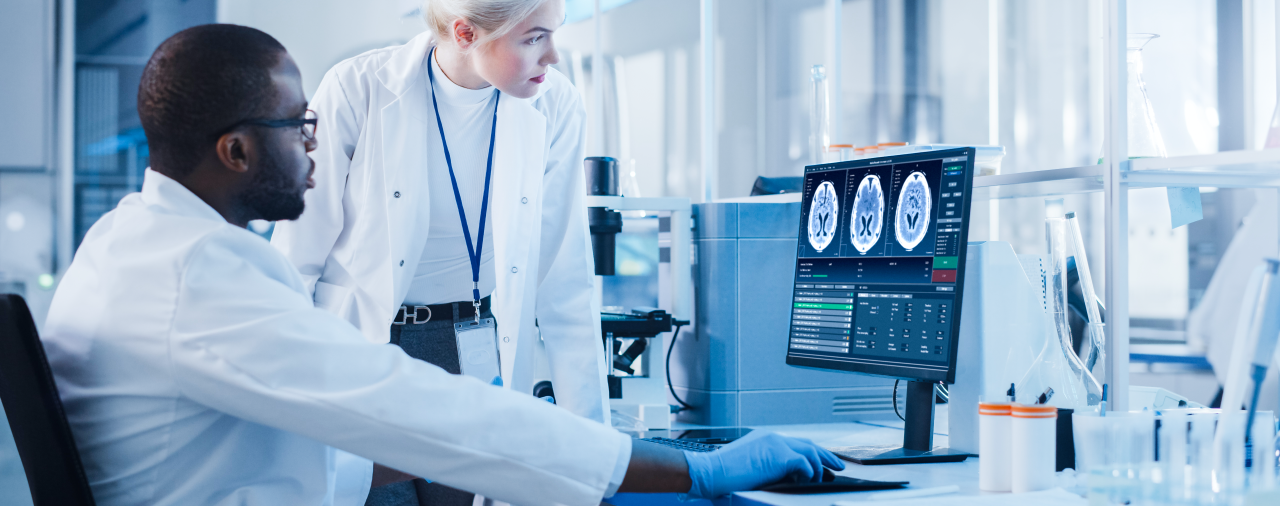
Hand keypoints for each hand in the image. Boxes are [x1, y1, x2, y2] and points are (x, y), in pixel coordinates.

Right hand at [682, 431, 843, 497]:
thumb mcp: (749, 467)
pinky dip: (810, 474)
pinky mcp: (780, 456)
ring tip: (823, 477)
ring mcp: (777, 445)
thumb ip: (768, 467)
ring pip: (810, 453)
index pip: (795, 443)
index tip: (821, 462)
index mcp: (765, 439)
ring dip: (819, 467)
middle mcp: (773, 438)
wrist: (710, 472)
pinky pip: (805, 465)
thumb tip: (788, 478)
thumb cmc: (722, 474)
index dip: (811, 452)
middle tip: (838, 465)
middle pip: (808, 444)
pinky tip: (808, 481)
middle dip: (826, 455)